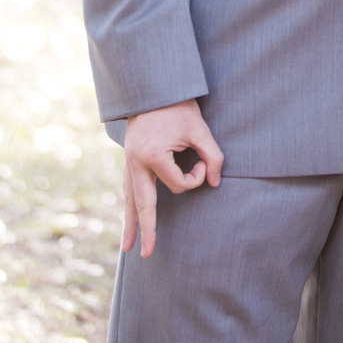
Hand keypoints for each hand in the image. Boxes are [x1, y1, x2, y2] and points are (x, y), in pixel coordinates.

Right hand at [119, 98, 222, 257]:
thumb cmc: (178, 107)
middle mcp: (135, 162)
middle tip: (148, 254)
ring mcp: (128, 162)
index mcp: (151, 155)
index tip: (200, 160)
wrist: (153, 88)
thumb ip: (212, 157)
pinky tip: (130, 218)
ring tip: (128, 248)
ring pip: (129, 200)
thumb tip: (214, 184)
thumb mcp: (201, 130)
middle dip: (146, 231)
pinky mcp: (129, 160)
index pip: (178, 185)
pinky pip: (128, 189)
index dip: (195, 176)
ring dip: (130, 224)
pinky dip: (129, 205)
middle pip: (142, 205)